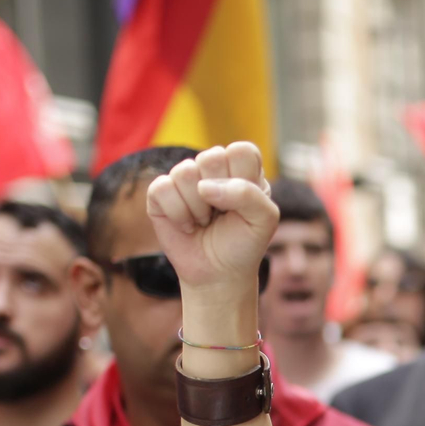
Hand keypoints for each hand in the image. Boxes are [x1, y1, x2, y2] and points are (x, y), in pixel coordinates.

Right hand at [144, 142, 277, 293]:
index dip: (242, 179)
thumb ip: (248, 194)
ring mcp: (185, 178)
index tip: (243, 205)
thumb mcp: (264, 220)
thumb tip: (204, 187)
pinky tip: (187, 225)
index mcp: (242, 167)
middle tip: (222, 215)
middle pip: (211, 156)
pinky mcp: (160, 193)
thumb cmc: (243, 244)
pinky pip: (162, 188)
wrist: (218, 274)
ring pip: (184, 172)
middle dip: (219, 195)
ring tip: (205, 221)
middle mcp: (212, 168)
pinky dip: (177, 214)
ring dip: (198, 208)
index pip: (241, 151)